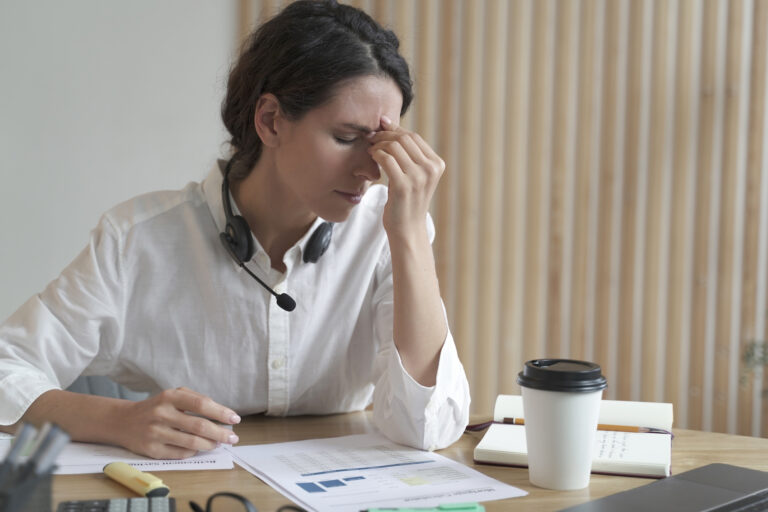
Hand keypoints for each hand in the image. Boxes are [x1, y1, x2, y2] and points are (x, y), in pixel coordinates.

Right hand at [115, 387, 240, 458]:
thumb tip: (222, 414)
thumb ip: (195, 400)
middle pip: (199, 426)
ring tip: (218, 443)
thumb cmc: (156, 408)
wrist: (123, 421)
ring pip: (192, 442)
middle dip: (220, 433)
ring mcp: (155, 433)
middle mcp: (161, 414)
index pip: (201, 404)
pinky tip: (199, 448)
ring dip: (210, 444)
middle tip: (232, 437)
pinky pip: (180, 453)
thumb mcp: (172, 396)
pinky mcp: (151, 450)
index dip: (221, 412)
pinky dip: (194, 451)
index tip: (234, 419)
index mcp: (169, 397)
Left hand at [367, 116, 444, 237]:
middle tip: (371, 138)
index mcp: (437, 164)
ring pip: (394, 146)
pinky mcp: (403, 186)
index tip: (380, 126)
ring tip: (370, 149)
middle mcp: (431, 169)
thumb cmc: (407, 201)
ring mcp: (418, 178)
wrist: (407, 229)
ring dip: (378, 144)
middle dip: (384, 135)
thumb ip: (408, 154)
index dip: (395, 129)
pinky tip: (371, 157)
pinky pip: (386, 159)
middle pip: (404, 138)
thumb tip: (387, 124)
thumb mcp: (415, 176)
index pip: (414, 137)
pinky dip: (376, 154)